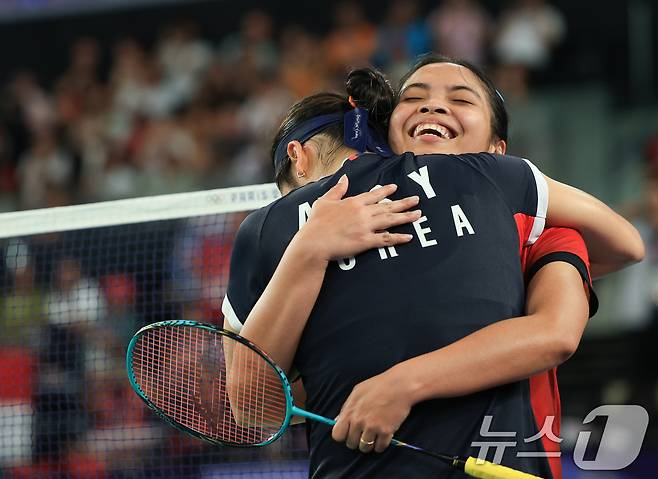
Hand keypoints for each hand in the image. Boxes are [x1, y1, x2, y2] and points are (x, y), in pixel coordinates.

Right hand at [298, 175, 420, 260]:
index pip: (374, 194)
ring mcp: (366, 227)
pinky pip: (386, 239)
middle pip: (388, 206)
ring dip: (406, 217)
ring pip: (391, 220)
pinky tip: (409, 236)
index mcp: (353, 202)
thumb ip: (337, 190)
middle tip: (417, 200)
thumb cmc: (316, 223)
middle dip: (404, 203)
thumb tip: (344, 178)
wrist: (315, 242)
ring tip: (418, 214)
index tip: (395, 188)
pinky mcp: (366, 241)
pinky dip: (398, 238)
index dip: (386, 191)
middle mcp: (363, 212)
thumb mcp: (324, 201)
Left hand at [331, 368, 412, 452]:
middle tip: (363, 434)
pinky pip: (379, 448)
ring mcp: (372, 427)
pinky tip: (383, 437)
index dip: (343, 435)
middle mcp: (359, 421)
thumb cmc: (378, 385)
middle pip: (351, 443)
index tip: (349, 432)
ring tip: (373, 436)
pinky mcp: (386, 432)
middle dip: (356, 440)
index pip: (337, 434)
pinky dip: (381, 445)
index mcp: (350, 411)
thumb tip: (337, 420)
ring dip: (369, 444)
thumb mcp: (357, 392)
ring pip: (365, 448)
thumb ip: (346, 407)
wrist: (400, 385)